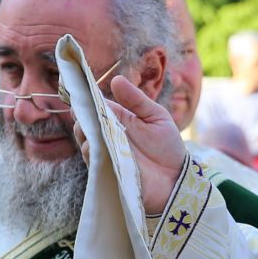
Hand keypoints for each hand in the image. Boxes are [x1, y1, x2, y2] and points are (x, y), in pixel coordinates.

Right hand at [91, 75, 188, 214]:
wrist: (176, 178)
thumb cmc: (168, 147)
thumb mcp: (156, 117)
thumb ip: (136, 100)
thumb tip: (116, 79)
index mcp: (118, 120)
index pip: (96, 106)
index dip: (87, 99)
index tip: (81, 92)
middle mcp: (108, 136)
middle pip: (85, 123)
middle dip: (82, 116)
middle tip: (84, 111)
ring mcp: (106, 154)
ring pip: (85, 141)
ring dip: (85, 133)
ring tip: (91, 127)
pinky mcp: (106, 171)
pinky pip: (92, 160)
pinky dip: (92, 152)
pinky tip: (95, 146)